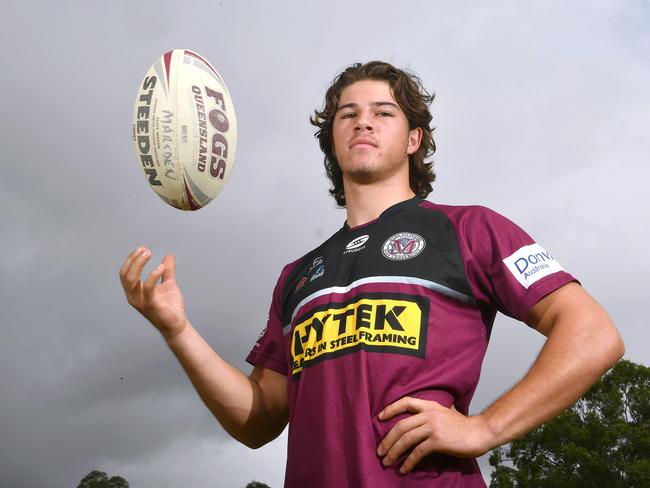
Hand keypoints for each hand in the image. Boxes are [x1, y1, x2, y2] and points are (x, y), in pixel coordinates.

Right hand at [119, 246, 186, 339]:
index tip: (142, 248)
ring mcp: (141, 301)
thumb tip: (168, 255)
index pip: (125, 273)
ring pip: (131, 280)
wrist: (176, 325)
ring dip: (138, 264)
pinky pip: (148, 288)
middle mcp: (134, 297)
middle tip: (145, 249)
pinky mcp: (151, 305)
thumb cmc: (170, 307)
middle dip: (133, 260)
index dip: (131, 259)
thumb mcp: (168, 284)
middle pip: (125, 275)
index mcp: (134, 292)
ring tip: (148, 254)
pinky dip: (153, 275)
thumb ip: (167, 271)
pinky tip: (160, 267)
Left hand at [376, 397, 491, 473]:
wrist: (480, 432)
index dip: (391, 408)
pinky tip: (404, 468)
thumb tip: (428, 412)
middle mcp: (429, 414)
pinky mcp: (437, 441)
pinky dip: (408, 462)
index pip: (406, 402)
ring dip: (394, 452)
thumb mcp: (448, 411)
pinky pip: (418, 452)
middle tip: (380, 451)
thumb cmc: (465, 425)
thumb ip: (436, 410)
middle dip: (387, 440)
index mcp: (430, 405)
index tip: (380, 417)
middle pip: (401, 426)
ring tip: (387, 462)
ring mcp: (433, 427)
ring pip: (406, 439)